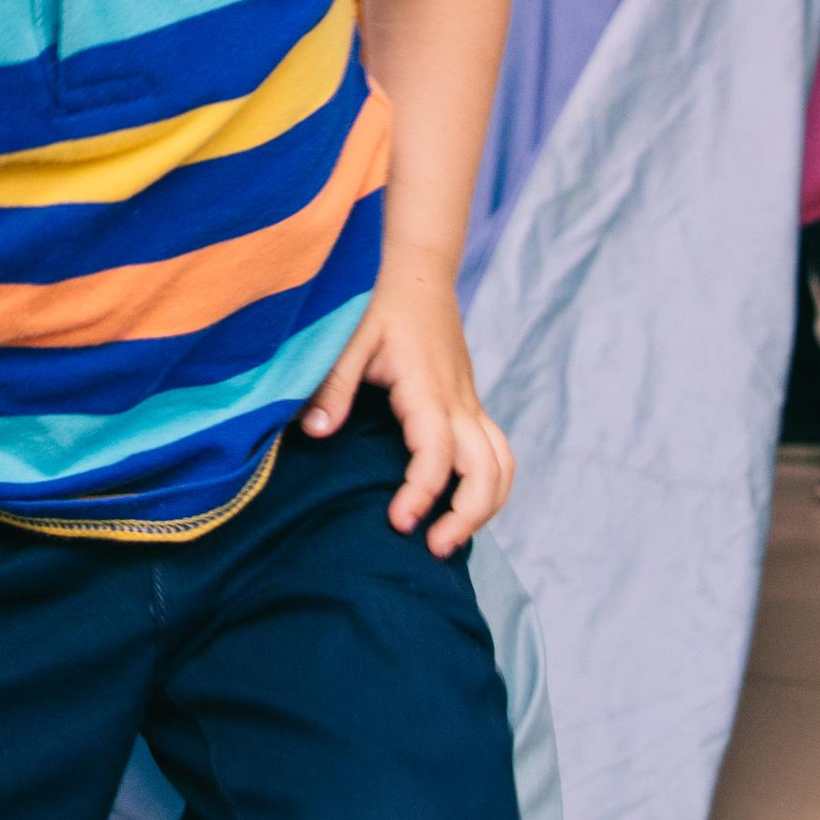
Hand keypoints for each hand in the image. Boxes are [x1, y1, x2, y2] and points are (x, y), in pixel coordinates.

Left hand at [300, 247, 512, 552]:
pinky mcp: (469, 405)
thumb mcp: (348, 338)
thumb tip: (317, 433)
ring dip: (487, 505)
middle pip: (489, 469)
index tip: (400, 521)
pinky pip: (495, 453)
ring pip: (502, 463)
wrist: (418, 272)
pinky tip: (459, 508)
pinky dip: (488, 486)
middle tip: (434, 547)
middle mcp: (457, 400)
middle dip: (470, 515)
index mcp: (427, 387)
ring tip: (451, 537)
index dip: (423, 490)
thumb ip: (332, 385)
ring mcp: (468, 403)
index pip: (438, 452)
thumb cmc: (379, 302)